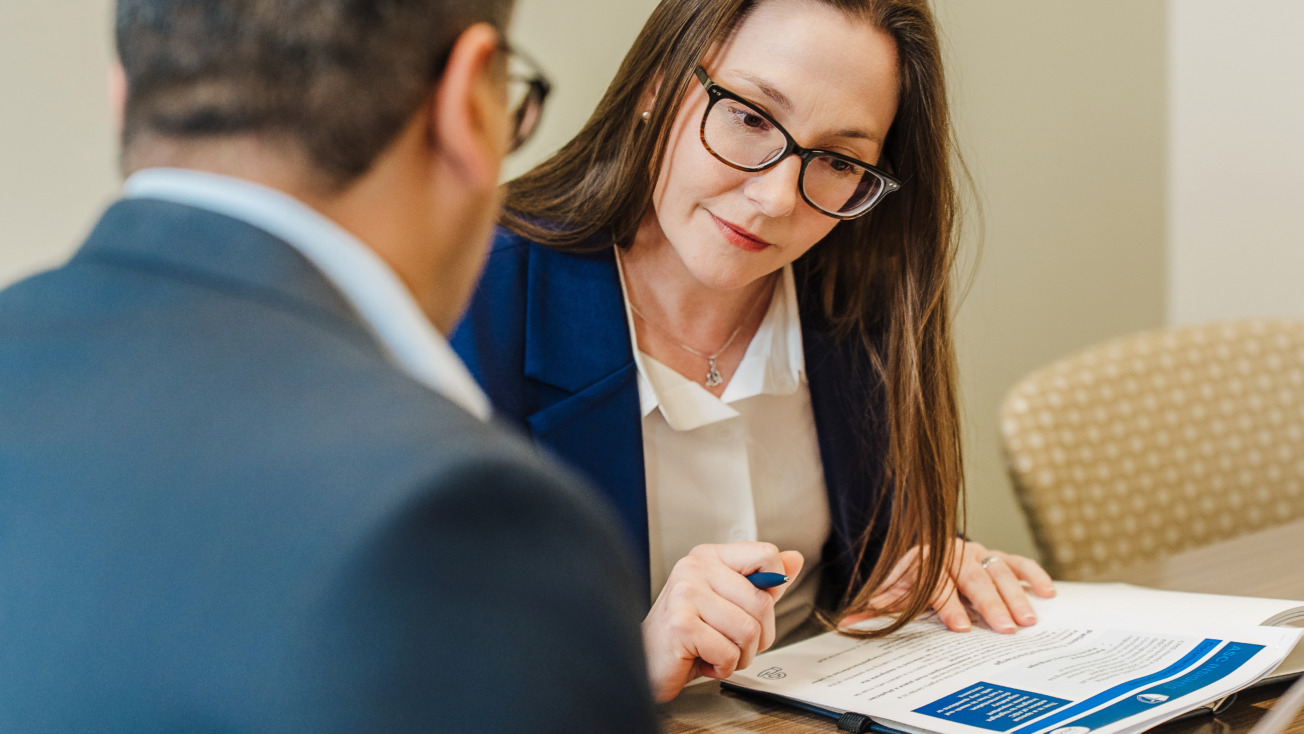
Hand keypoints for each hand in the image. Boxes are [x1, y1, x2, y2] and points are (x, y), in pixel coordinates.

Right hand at [642, 542, 803, 702]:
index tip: (751, 608)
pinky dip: (722, 667)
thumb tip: (794, 560)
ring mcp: (685, 594)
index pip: (766, 554)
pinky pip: (728, 653)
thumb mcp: (730, 601)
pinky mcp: (680, 625)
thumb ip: (762, 582)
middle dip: (757, 637)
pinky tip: (703, 660)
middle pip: (763, 602)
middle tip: (730, 641)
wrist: (648, 660)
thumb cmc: (687, 633)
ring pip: (749, 631)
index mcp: (709, 556)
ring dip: (739, 655)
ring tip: (716, 651)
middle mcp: (695, 568)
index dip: (772, 589)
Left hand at [847, 539, 1053, 633]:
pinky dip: (1034, 574)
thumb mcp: (893, 588)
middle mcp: (957, 555)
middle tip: (1006, 628)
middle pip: (974, 579)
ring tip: (1028, 619)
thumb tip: (848, 620)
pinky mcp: (997, 557)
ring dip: (1016, 595)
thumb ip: (876, 605)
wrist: (927, 550)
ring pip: (999, 572)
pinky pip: (1019, 563)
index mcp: (928, 562)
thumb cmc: (912, 575)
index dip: (950, 606)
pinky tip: (1047, 592)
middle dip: (990, 604)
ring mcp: (980, 555)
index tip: (961, 627)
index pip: (940, 585)